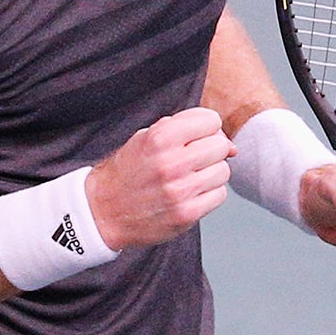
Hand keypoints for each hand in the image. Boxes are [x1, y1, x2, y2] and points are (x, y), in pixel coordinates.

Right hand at [85, 107, 234, 249]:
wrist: (103, 210)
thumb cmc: (129, 170)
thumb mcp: (148, 138)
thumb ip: (188, 131)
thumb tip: (232, 147)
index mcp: (160, 137)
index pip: (211, 120)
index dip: (205, 128)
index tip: (194, 137)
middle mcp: (171, 163)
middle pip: (220, 146)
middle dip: (210, 150)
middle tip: (193, 159)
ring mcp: (179, 191)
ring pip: (223, 171)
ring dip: (211, 173)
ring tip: (190, 177)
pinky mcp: (186, 214)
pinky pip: (220, 195)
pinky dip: (210, 194)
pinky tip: (191, 193)